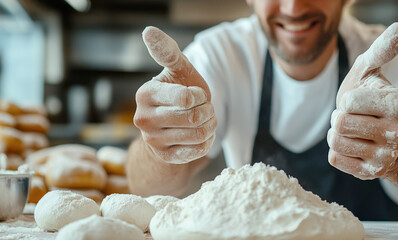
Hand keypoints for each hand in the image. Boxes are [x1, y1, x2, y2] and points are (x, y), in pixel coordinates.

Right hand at [134, 27, 216, 163]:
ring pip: (198, 135)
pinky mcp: (164, 157)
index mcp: (145, 94)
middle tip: (202, 109)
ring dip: (209, 126)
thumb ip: (167, 51)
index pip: (186, 98)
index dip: (199, 96)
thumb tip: (148, 30)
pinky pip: (197, 151)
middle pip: (194, 118)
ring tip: (202, 120)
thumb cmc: (179, 91)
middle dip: (207, 111)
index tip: (194, 94)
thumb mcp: (177, 70)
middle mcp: (143, 119)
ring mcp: (151, 141)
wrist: (174, 123)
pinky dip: (205, 141)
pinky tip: (198, 135)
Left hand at [328, 23, 397, 179]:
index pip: (348, 102)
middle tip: (353, 118)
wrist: (375, 130)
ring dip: (336, 134)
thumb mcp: (369, 71)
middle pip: (341, 123)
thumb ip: (380, 51)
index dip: (346, 100)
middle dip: (339, 117)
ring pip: (336, 142)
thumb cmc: (367, 97)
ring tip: (353, 131)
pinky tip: (352, 146)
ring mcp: (386, 156)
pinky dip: (337, 150)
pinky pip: (335, 158)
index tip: (358, 102)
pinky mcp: (371, 173)